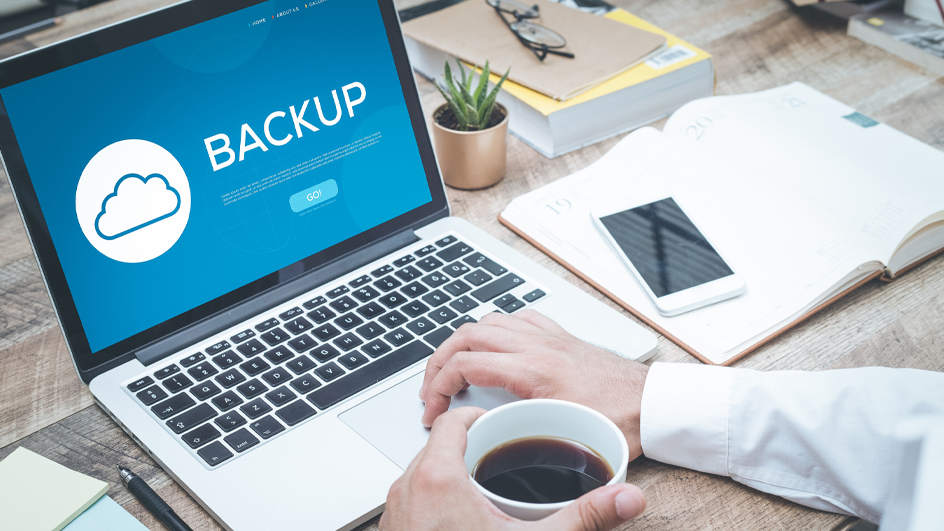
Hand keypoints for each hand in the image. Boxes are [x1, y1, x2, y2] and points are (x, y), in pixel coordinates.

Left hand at [379, 407, 646, 530]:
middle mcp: (408, 489)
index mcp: (438, 478)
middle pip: (437, 445)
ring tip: (481, 490)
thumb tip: (626, 498)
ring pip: (421, 473)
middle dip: (469, 447)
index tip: (498, 424)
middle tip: (499, 456)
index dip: (478, 416)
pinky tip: (461, 521)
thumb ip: (584, 516)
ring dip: (449, 474)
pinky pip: (411, 501)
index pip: (452, 421)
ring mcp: (396, 512)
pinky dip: (433, 500)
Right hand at [419, 310, 649, 459]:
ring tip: (453, 367)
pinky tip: (494, 346)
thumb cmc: (621, 419)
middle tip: (431, 390)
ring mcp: (548, 337)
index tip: (433, 412)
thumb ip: (524, 435)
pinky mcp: (559, 336)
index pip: (465, 364)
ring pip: (489, 321)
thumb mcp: (564, 435)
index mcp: (533, 370)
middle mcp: (537, 345)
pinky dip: (496, 328)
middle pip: (467, 336)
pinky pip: (518, 317)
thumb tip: (492, 444)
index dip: (439, 388)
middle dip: (439, 361)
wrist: (654, 402)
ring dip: (463, 342)